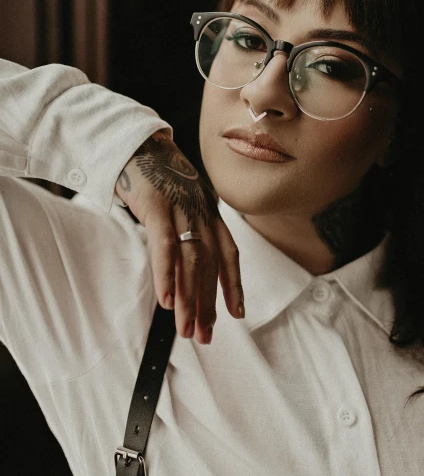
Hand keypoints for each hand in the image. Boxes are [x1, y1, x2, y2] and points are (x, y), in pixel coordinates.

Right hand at [116, 130, 243, 343]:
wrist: (134, 139)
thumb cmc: (154, 173)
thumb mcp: (178, 199)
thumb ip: (185, 226)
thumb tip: (183, 265)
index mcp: (208, 210)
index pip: (228, 252)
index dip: (234, 284)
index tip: (237, 313)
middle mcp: (201, 210)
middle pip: (211, 264)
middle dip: (209, 303)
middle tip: (206, 336)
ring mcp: (180, 206)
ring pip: (191, 261)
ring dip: (190, 299)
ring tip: (187, 330)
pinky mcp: (156, 205)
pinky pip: (165, 246)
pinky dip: (167, 275)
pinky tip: (167, 301)